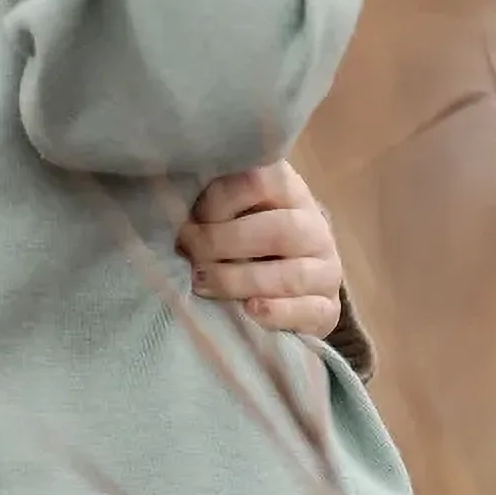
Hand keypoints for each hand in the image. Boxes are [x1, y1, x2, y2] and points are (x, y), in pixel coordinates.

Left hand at [178, 159, 343, 338]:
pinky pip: (311, 311)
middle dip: (222, 243)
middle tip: (189, 254)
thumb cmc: (242, 239)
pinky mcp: (329, 308)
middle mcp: (314, 227)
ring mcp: (326, 269)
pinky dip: (278, 313)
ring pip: (291, 275)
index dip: (217, 201)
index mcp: (288, 192)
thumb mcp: (227, 211)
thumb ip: (209, 204)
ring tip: (202, 284)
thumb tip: (167, 206)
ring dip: (239, 280)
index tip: (191, 218)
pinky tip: (250, 310)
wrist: (290, 283)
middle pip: (278, 231)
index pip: (258, 181)